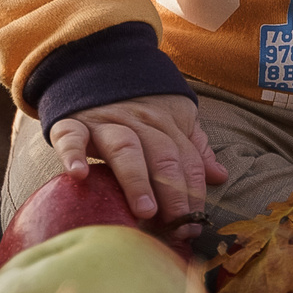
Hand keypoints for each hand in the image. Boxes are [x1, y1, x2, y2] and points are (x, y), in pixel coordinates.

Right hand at [46, 93, 227, 226]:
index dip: (194, 193)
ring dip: (137, 180)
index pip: (187, 159)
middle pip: (162, 155)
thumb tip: (220, 177)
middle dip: (173, 192)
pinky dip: (74, 153)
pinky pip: (71, 135)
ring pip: (125, 147)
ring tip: (145, 211)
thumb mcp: (174, 116)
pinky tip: (79, 174)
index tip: (195, 226)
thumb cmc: (139, 103)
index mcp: (166, 123)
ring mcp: (105, 121)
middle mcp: (138, 121)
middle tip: (177, 226)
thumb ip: (193, 148)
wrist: (95, 65)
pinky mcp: (71, 121)